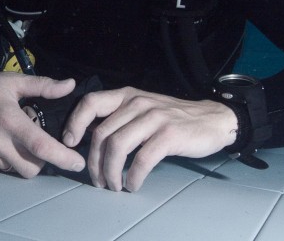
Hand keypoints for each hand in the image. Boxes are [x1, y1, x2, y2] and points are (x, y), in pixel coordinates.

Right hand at [0, 65, 84, 176]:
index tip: (77, 163)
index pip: (40, 146)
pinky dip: (4, 160)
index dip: (62, 157)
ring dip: (21, 160)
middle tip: (40, 145)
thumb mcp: (12, 81)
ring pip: (13, 170)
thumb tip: (70, 85)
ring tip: (15, 139)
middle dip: (42, 162)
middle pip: (30, 169)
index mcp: (8, 119)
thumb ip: (43, 86)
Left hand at [61, 87, 236, 191]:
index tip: (69, 143)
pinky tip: (133, 184)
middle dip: (93, 162)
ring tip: (113, 186)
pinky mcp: (169, 135)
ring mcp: (154, 118)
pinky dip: (132, 177)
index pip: (91, 102)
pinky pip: (141, 159)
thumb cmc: (175, 119)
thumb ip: (121, 117)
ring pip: (117, 147)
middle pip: (101, 133)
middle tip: (97, 180)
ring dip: (110, 172)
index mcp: (128, 96)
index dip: (75, 123)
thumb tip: (91, 139)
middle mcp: (138, 103)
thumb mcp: (144, 108)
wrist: (214, 119)